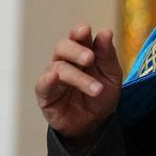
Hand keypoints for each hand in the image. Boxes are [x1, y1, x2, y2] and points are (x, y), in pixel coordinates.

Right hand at [35, 24, 122, 145]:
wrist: (94, 125)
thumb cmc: (101, 96)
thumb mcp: (112, 76)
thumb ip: (107, 55)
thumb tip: (105, 32)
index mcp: (81, 52)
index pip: (77, 36)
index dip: (79, 31)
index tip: (85, 30)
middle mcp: (65, 61)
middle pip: (63, 47)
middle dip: (76, 51)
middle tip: (89, 58)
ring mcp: (53, 76)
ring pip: (59, 67)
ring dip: (78, 77)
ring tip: (96, 89)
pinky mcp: (45, 93)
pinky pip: (43, 84)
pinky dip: (47, 80)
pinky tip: (53, 78)